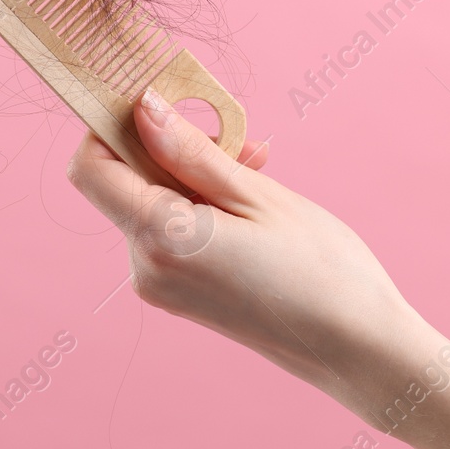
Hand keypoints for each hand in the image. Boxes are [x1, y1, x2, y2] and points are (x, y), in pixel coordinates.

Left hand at [66, 88, 430, 405]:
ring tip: (258, 168)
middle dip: (170, 148)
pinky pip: (172, 231)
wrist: (359, 351)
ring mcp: (161, 286)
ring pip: (153, 204)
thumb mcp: (256, 195)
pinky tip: (251, 200)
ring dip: (195, 175)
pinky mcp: (180, 295)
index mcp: (160, 239)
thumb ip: (189, 151)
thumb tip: (143, 108)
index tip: (153, 98)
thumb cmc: (322, 271)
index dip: (109, 125)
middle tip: (240, 138)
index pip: (90, 167)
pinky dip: (201, 205)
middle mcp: (146, 268)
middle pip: (125, 182)